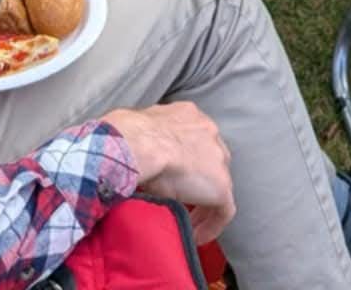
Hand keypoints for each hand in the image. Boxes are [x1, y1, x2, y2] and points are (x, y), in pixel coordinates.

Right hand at [102, 103, 235, 243]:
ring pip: (218, 185)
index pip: (194, 140)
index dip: (186, 162)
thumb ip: (144, 140)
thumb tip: (132, 155)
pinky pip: (224, 210)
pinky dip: (212, 225)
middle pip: (211, 161)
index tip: (174, 178)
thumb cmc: (126, 136)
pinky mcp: (221, 186)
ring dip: (204, 204)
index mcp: (187, 115)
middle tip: (183, 201)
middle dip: (199, 181)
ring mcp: (218, 159)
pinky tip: (196, 236)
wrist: (137, 144)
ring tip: (189, 223)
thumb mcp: (137, 132)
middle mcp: (208, 131)